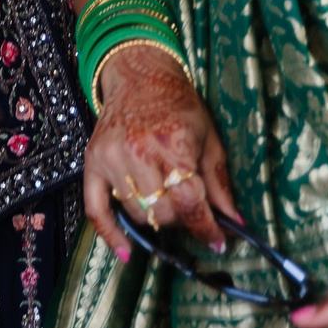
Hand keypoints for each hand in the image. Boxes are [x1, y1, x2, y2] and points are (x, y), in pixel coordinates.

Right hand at [78, 43, 237, 256]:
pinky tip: (127, 251)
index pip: (190, 200)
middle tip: (189, 210)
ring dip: (155, 218)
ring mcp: (112, 157)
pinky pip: (96, 209)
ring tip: (165, 204)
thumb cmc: (177, 105)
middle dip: (182, 219)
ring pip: (137, 214)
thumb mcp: (208, 137)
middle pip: (163, 212)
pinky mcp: (93, 161)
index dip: (206, 227)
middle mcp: (139, 150)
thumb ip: (219, 181)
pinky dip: (111, 234)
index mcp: (173, 142)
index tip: (217, 240)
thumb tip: (234, 221)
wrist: (139, 76)